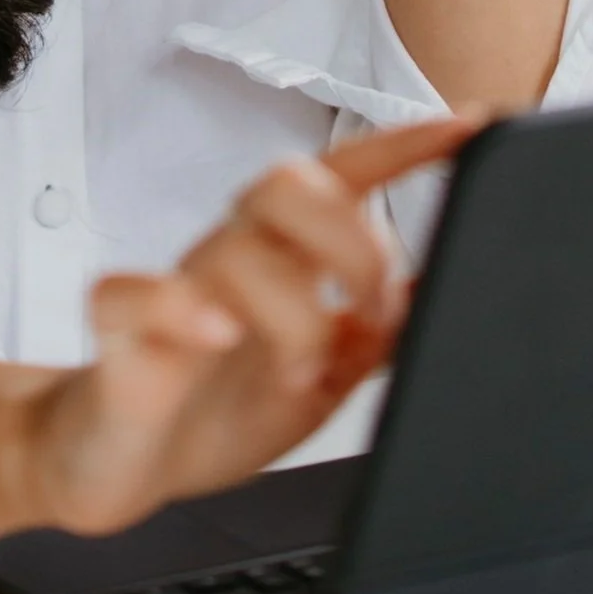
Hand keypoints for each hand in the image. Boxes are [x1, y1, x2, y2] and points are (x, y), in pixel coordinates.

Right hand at [17, 115, 480, 535]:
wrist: (122, 465)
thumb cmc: (220, 404)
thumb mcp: (328, 372)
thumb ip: (382, 329)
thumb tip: (450, 287)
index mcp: (287, 253)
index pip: (347, 173)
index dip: (407, 145)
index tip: (470, 127)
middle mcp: (234, 253)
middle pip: (286, 182)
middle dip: (351, 243)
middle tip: (374, 312)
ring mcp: (176, 287)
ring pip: (232, 245)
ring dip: (290, 311)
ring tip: (303, 371)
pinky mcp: (122, 333)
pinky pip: (131, 294)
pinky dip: (181, 309)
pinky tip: (217, 335)